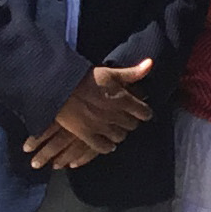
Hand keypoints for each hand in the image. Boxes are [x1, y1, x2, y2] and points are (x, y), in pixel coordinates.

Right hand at [26, 59, 152, 167]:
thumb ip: (132, 72)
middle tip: (128, 118)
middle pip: (132, 125)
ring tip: (117, 129)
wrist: (60, 87)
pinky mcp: (87, 134)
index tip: (143, 112)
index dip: (145, 112)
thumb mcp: (111, 72)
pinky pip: (102, 147)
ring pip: (119, 137)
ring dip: (120, 133)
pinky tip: (108, 144)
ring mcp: (101, 127)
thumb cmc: (85, 77)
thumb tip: (150, 64)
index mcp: (123, 99)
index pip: (144, 112)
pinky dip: (107, 147)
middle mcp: (115, 115)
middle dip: (132, 121)